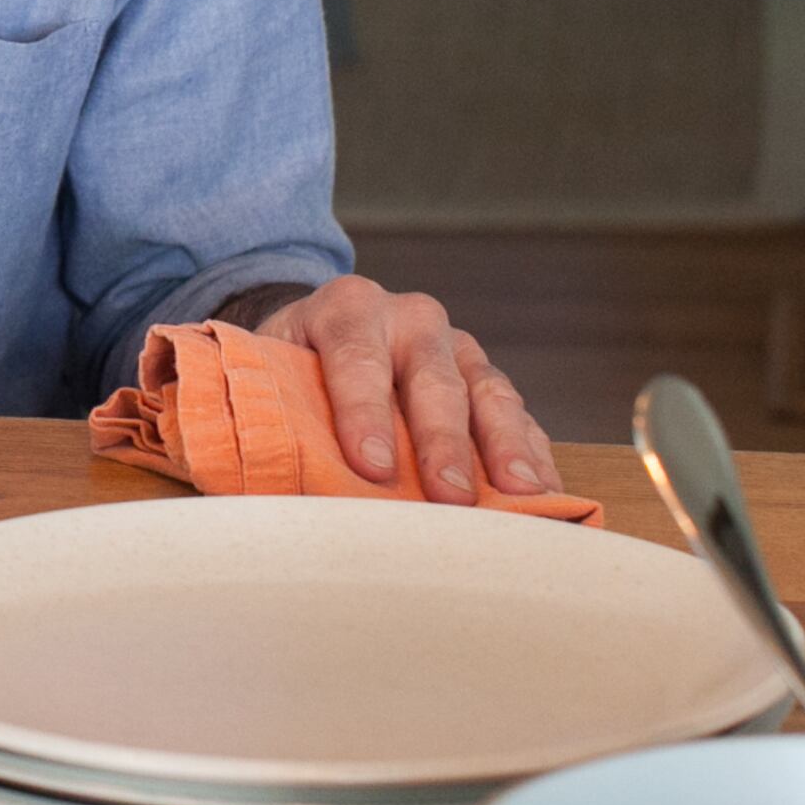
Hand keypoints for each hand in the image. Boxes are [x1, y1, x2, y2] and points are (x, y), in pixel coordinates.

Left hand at [230, 276, 560, 503]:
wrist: (322, 330)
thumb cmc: (290, 366)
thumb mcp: (266, 373)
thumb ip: (268, 414)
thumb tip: (262, 482)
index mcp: (347, 308)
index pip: (357, 359)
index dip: (364, 414)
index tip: (373, 467)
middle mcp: (409, 318)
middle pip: (433, 380)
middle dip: (442, 442)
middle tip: (450, 495)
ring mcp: (456, 347)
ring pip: (489, 393)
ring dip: (506, 448)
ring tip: (521, 495)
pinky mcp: (486, 379)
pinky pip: (517, 415)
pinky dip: (531, 455)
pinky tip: (542, 493)